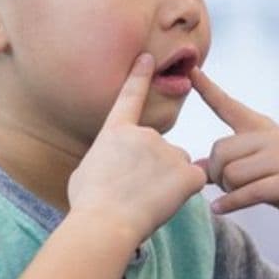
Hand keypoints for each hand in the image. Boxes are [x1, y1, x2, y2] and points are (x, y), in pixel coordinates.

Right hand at [65, 54, 210, 246]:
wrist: (104, 222)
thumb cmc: (89, 204)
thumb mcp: (85, 170)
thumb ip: (107, 157)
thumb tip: (112, 163)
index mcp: (116, 132)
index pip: (130, 97)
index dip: (140, 76)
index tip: (148, 57)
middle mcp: (144, 134)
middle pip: (160, 150)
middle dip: (154, 170)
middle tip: (134, 192)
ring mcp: (168, 151)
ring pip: (177, 166)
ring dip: (168, 182)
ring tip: (146, 200)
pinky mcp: (187, 172)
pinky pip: (193, 181)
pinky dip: (184, 193)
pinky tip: (164, 203)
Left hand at [192, 71, 278, 233]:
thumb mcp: (255, 167)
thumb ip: (227, 164)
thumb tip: (195, 167)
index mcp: (262, 127)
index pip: (229, 106)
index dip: (208, 89)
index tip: (192, 71)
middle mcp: (272, 137)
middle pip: (220, 152)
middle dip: (216, 174)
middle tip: (226, 186)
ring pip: (231, 174)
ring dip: (227, 190)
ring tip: (236, 196)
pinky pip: (248, 192)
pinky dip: (231, 203)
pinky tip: (219, 209)